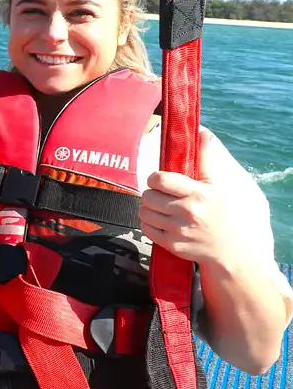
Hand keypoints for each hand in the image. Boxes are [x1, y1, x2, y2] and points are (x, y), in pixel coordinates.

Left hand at [140, 129, 242, 267]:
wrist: (244, 256)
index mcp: (201, 194)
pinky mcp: (173, 246)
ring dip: (150, 207)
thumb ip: (213, 159)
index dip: (155, 177)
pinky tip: (162, 221)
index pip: (160, 179)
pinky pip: (146, 229)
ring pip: (144, 211)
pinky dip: (150, 223)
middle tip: (162, 193)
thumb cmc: (241, 215)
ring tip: (162, 206)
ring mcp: (179, 231)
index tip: (160, 178)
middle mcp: (187, 212)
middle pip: (148, 195)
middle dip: (153, 192)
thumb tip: (201, 132)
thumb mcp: (234, 184)